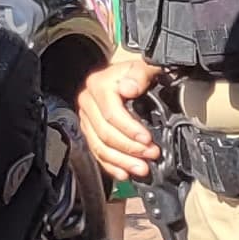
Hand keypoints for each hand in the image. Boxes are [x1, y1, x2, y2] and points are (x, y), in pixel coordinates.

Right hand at [78, 53, 162, 182]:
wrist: (126, 76)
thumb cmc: (136, 73)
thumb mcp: (144, 65)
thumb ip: (139, 74)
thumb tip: (129, 88)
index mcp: (99, 85)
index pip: (111, 114)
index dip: (130, 129)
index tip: (148, 139)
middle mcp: (88, 102)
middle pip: (105, 133)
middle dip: (130, 148)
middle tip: (151, 155)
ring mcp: (87, 119)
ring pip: (100, 147)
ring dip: (122, 161)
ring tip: (142, 169)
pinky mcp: (90, 132)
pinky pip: (97, 153)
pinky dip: (111, 166)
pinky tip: (124, 173)